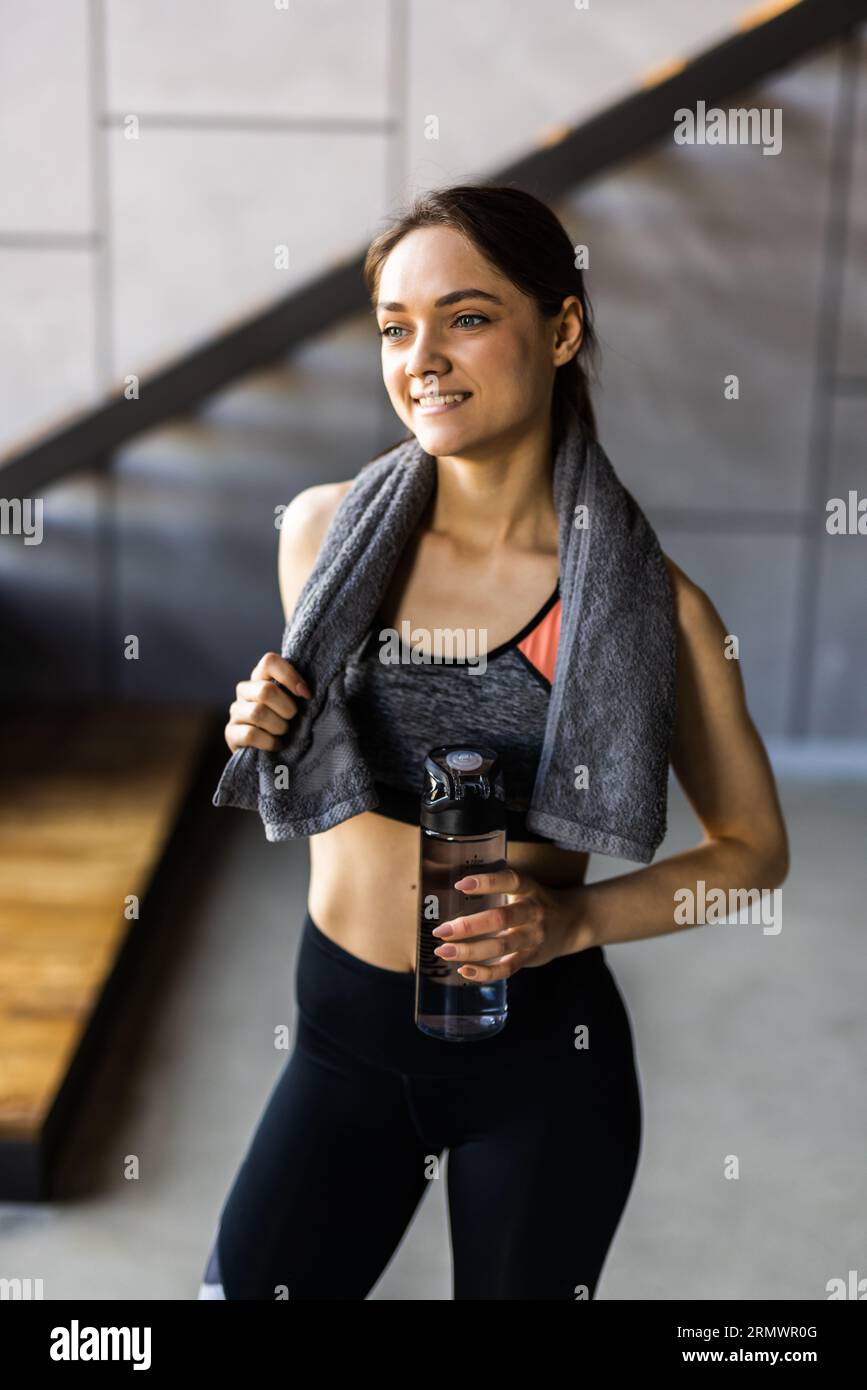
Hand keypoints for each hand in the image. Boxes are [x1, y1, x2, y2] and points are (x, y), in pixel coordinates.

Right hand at [224, 651, 311, 753]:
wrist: (274, 753)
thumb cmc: (291, 722)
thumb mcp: (297, 702)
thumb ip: (299, 691)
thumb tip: (307, 691)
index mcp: (262, 677)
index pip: (269, 662)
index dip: (289, 676)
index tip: (306, 694)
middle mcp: (244, 690)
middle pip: (265, 691)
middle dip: (287, 709)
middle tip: (293, 719)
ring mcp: (235, 711)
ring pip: (257, 713)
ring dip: (279, 727)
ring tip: (284, 733)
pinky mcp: (230, 732)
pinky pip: (250, 734)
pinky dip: (270, 742)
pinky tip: (276, 745)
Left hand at [431, 864, 591, 981]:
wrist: (573, 922)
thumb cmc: (535, 901)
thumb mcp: (523, 888)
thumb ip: (497, 888)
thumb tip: (450, 887)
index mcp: (529, 889)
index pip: (510, 881)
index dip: (487, 882)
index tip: (460, 884)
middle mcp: (532, 912)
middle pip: (500, 919)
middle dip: (468, 926)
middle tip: (441, 931)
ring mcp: (533, 937)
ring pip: (500, 946)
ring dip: (470, 951)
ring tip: (444, 951)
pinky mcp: (531, 957)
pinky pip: (507, 968)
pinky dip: (485, 972)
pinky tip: (464, 970)